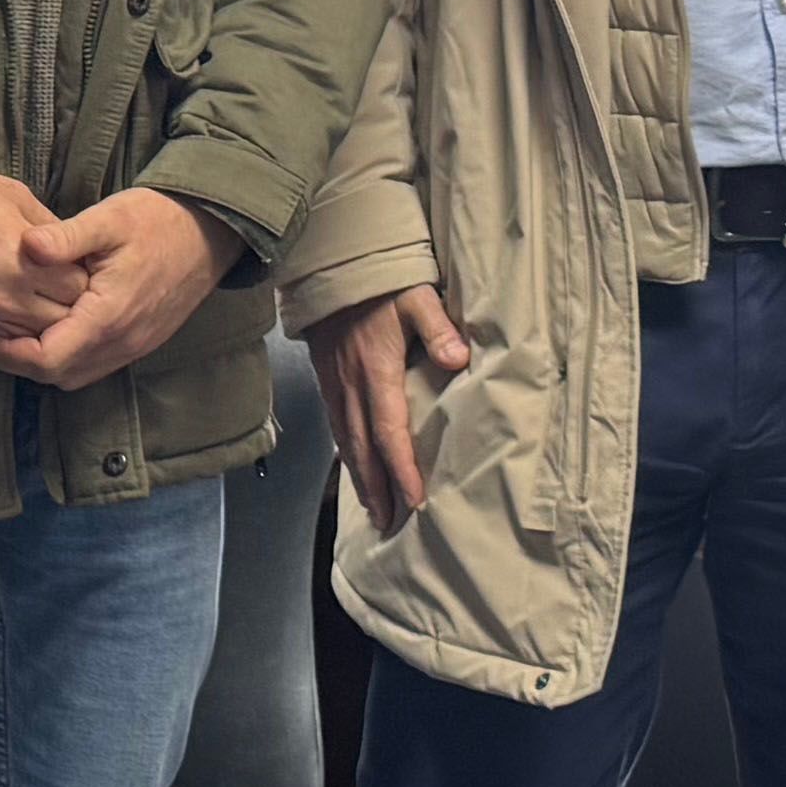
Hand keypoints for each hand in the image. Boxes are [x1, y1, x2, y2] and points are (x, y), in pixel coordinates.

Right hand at [0, 161, 66, 338]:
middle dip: (65, 307)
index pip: (79, 290)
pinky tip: (4, 309)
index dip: (82, 279)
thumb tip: (69, 245)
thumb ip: (49, 227)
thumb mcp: (14, 196)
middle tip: (58, 289)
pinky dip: (6, 331)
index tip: (77, 269)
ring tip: (33, 301)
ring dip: (36, 324)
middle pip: (60, 321)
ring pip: (29, 338)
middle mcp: (11, 299)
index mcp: (31, 264)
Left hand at [0, 192, 232, 392]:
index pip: (47, 359)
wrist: (210, 230)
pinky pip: (95, 366)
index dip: (8, 354)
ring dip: (43, 363)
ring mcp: (134, 346)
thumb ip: (65, 236)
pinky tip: (52, 331)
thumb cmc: (157, 220)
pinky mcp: (141, 343)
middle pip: (57, 376)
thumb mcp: (109, 217)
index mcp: (108, 316)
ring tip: (15, 335)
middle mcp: (122, 342)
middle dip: (18, 363)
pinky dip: (67, 359)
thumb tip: (26, 245)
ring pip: (76, 376)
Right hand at [310, 280, 471, 525]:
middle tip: (389, 521)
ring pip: (346, 442)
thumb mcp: (416, 296)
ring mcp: (335, 385)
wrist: (330, 264)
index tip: (415, 499)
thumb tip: (459, 359)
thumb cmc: (379, 282)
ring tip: (372, 507)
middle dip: (378, 488)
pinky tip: (354, 466)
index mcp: (376, 371)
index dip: (402, 469)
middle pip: (364, 449)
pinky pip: (336, 426)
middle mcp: (352, 386)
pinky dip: (346, 453)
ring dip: (360, 478)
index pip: (389, 432)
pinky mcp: (327, 379)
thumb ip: (437, 328)